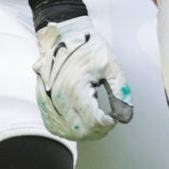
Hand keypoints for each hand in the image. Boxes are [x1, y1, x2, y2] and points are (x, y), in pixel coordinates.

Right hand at [34, 16, 131, 141]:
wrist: (64, 34)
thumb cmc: (88, 48)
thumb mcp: (111, 66)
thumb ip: (120, 93)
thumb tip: (125, 117)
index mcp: (76, 88)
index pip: (93, 122)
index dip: (107, 125)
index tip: (114, 118)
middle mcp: (58, 97)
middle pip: (80, 131)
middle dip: (97, 131)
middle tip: (107, 122)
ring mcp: (47, 100)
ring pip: (65, 131)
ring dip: (83, 133)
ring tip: (95, 125)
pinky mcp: (42, 101)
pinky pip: (53, 124)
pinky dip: (67, 130)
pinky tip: (78, 125)